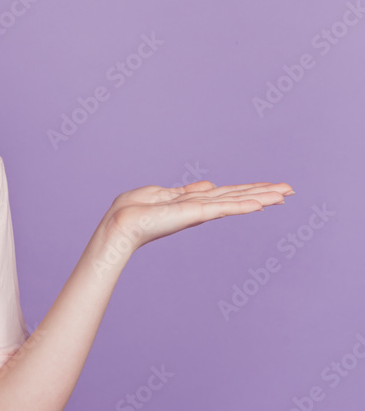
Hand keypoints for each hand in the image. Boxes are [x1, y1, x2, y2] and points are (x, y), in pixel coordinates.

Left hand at [103, 180, 294, 253]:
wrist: (121, 224)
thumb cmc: (133, 210)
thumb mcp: (163, 194)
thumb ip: (188, 191)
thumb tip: (210, 185)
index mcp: (192, 201)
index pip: (226, 194)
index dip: (248, 190)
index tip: (270, 189)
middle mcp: (200, 207)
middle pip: (237, 197)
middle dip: (263, 193)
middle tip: (290, 190)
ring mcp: (199, 211)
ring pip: (236, 201)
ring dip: (261, 197)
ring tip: (285, 194)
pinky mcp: (195, 214)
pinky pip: (223, 207)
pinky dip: (242, 205)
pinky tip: (261, 203)